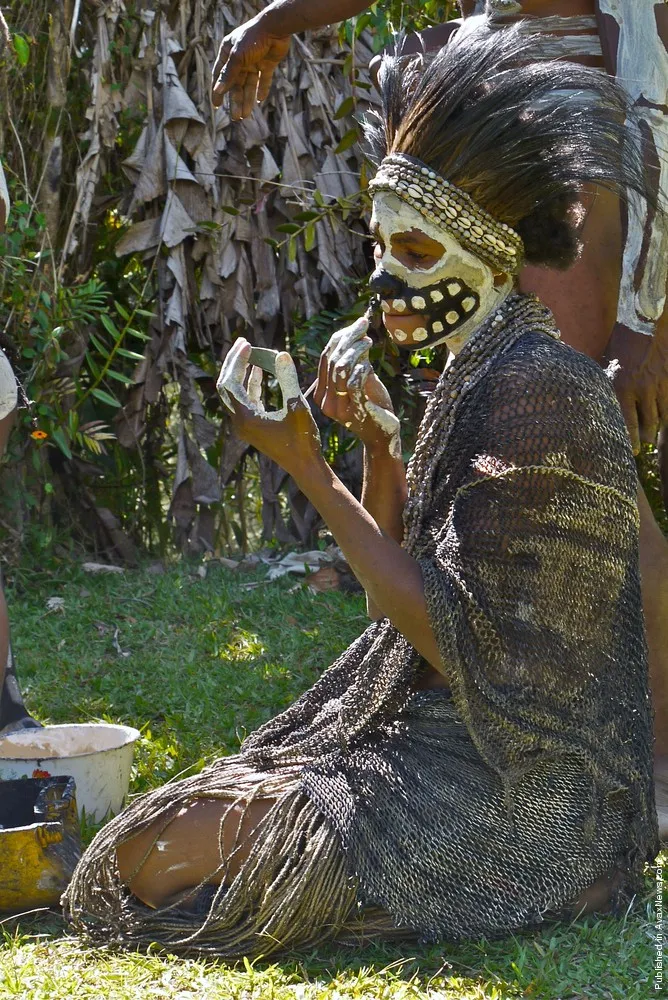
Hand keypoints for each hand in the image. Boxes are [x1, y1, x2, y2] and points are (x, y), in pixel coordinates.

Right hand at [212, 15, 290, 118]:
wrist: (276, 28)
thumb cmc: (253, 38)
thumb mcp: (238, 57)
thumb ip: (229, 74)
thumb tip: (218, 90)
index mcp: (228, 54)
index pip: (220, 76)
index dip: (218, 91)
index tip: (217, 106)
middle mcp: (240, 59)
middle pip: (236, 84)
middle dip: (236, 101)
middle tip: (236, 118)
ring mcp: (254, 62)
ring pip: (249, 85)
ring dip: (247, 100)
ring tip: (246, 116)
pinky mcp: (267, 64)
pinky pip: (263, 80)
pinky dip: (262, 90)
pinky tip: (260, 101)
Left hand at [216, 338, 322, 476]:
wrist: (305, 466)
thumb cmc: (303, 440)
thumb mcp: (298, 406)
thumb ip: (288, 380)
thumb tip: (282, 354)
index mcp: (246, 418)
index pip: (230, 383)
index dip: (237, 361)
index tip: (248, 344)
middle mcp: (240, 421)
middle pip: (226, 386)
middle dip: (234, 363)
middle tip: (243, 342)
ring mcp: (245, 424)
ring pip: (234, 393)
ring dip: (241, 372)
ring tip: (250, 352)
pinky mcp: (252, 426)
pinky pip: (245, 400)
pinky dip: (250, 384)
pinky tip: (259, 371)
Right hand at [313, 316, 400, 458]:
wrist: (384, 433)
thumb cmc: (374, 405)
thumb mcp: (362, 378)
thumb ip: (356, 360)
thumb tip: (356, 333)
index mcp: (322, 393)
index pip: (326, 359)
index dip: (340, 338)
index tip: (358, 324)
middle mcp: (326, 401)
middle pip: (332, 360)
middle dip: (349, 338)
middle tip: (365, 326)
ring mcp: (339, 407)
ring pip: (341, 368)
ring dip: (355, 350)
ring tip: (368, 341)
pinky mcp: (356, 409)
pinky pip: (353, 382)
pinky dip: (360, 368)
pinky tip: (368, 362)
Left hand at [605, 322, 667, 452]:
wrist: (643, 323)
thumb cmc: (620, 342)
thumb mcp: (607, 363)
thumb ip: (607, 383)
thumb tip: (597, 397)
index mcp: (621, 387)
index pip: (626, 421)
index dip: (629, 439)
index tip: (631, 450)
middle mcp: (640, 389)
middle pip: (646, 423)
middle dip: (644, 438)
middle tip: (642, 447)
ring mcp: (658, 384)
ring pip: (661, 415)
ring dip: (658, 428)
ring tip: (654, 436)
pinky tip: (665, 420)